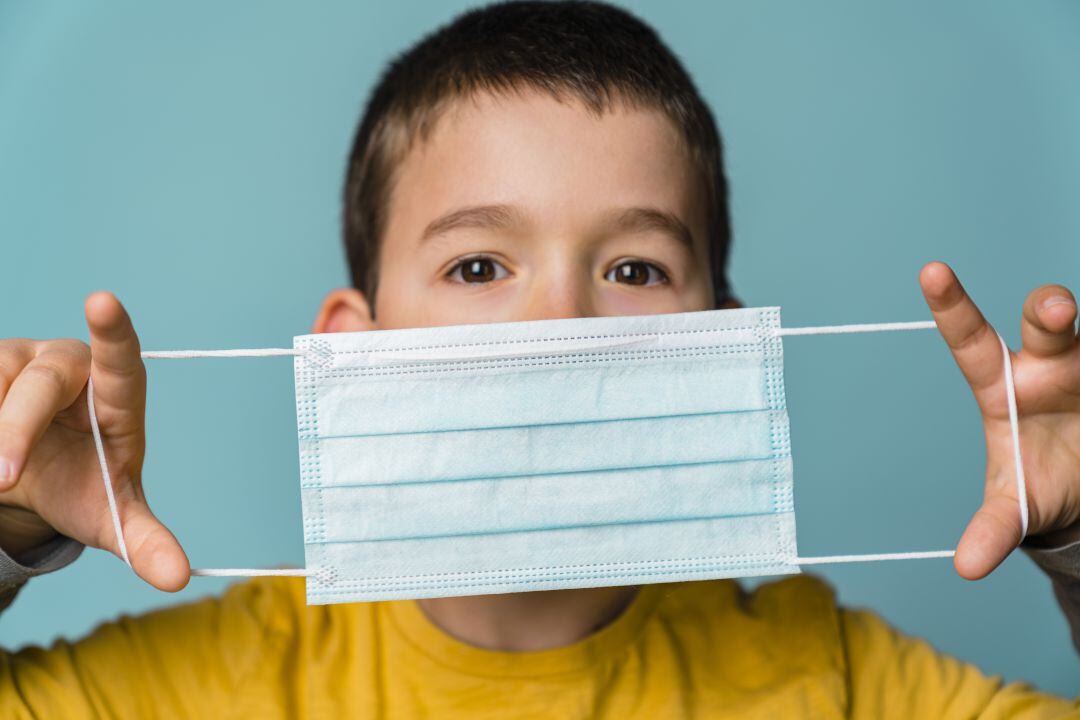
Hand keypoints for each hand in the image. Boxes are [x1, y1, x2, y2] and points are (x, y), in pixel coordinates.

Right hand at [0, 292, 187, 590]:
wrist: (30, 475)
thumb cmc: (83, 484)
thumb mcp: (111, 517)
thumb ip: (144, 542)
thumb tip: (180, 579)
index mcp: (116, 395)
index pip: (121, 358)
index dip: (114, 330)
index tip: (102, 301)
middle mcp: (68, 364)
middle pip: (38, 384)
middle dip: (14, 432)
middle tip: (1, 480)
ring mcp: (17, 357)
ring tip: (3, 470)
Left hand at [920, 262, 1079, 579]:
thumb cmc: (1039, 481)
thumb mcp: (1016, 508)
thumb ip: (993, 530)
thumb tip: (966, 567)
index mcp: (1006, 386)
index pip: (971, 340)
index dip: (952, 306)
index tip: (931, 269)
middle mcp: (1051, 363)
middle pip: (1047, 325)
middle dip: (1051, 311)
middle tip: (1057, 310)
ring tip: (1075, 319)